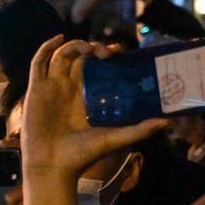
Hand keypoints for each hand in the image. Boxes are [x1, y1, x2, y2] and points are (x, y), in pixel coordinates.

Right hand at [20, 37, 165, 204]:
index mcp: (85, 97)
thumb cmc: (82, 156)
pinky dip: (46, 47)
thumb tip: (167, 121)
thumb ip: (140, 129)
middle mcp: (68, 89)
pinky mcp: (37, 89)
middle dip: (94, 49)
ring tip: (90, 48)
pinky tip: (59, 37)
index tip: (120, 53)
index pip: (95, 68)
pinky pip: (39, 63)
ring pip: (61, 56)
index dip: (106, 56)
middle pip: (79, 58)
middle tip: (108, 53)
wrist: (54, 167)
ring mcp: (52, 88)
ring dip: (75, 45)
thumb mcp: (116, 138)